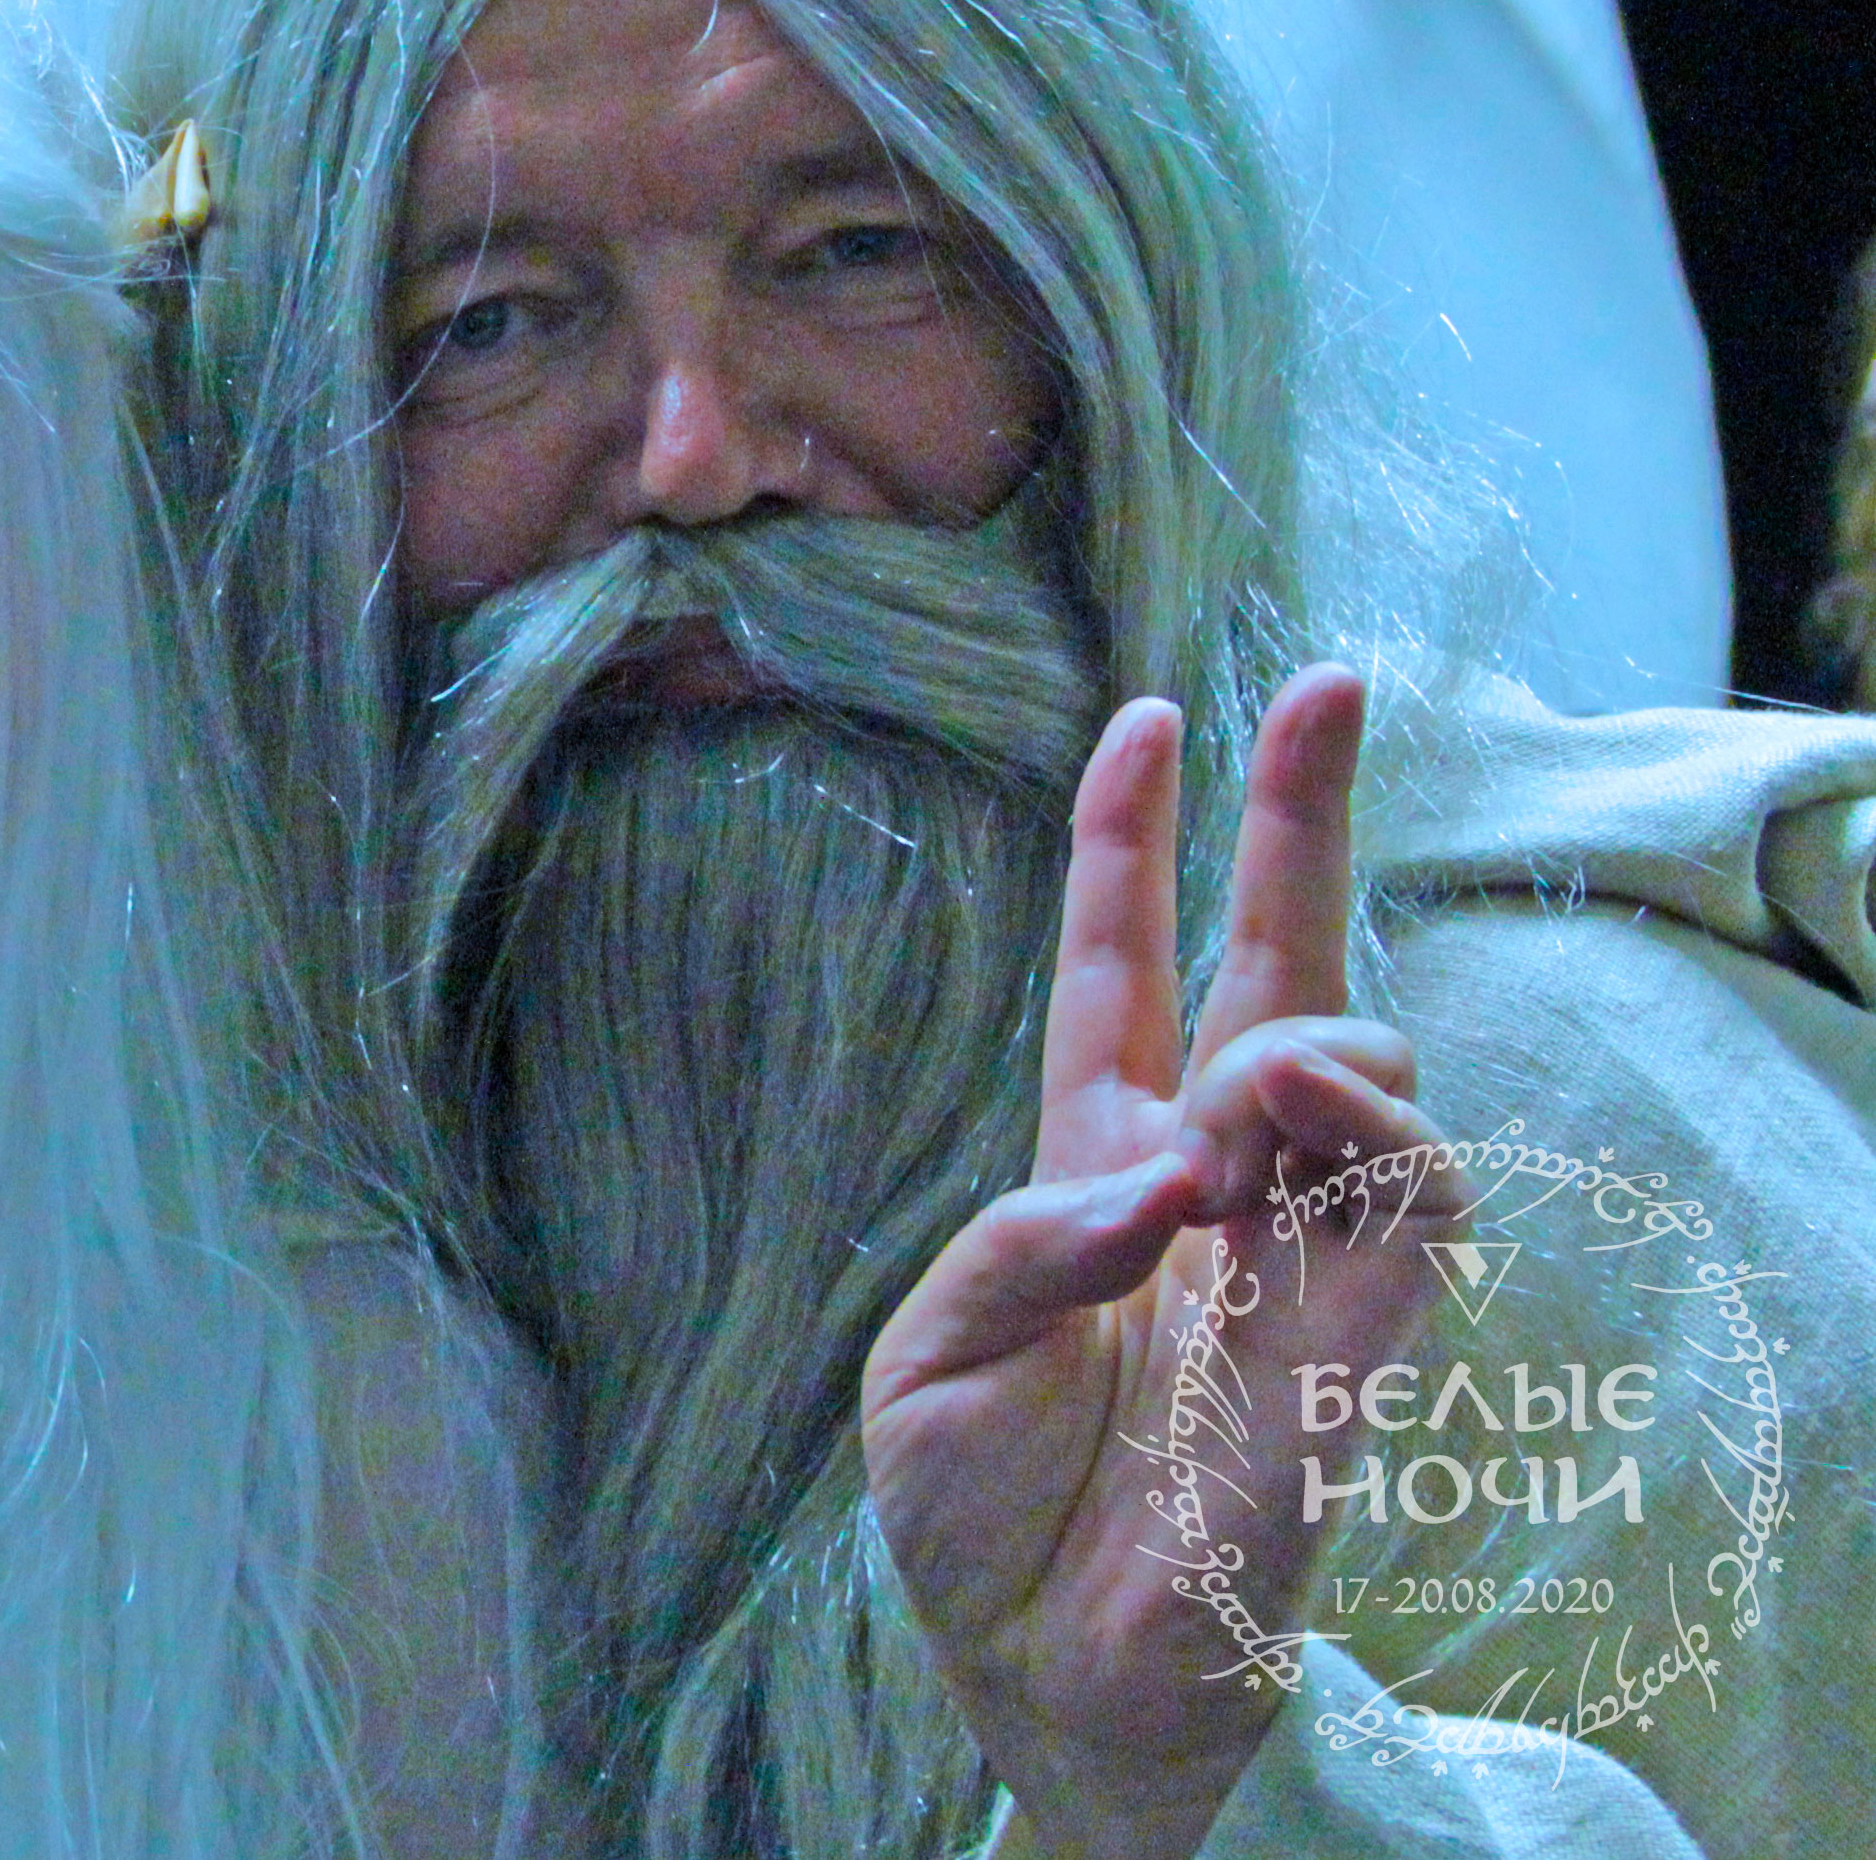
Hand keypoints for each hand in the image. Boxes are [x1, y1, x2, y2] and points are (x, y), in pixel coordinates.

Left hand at [859, 665, 1460, 1859]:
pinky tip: (1285, 1118)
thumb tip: (1172, 1175)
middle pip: (1272, 959)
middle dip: (1302, 815)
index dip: (1134, 838)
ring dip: (1298, 1033)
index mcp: (1089, 1152)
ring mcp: (1293, 1240)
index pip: (1122, 963)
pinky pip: (1414, 1187)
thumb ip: (1030, 1237)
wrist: (1043, 1665)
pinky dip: (1360, 1129)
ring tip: (1233, 1098)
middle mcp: (1203, 1173)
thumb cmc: (975, 1506)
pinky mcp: (1362, 1329)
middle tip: (1324, 682)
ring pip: (1361, 1050)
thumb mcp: (932, 1350)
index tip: (1149, 714)